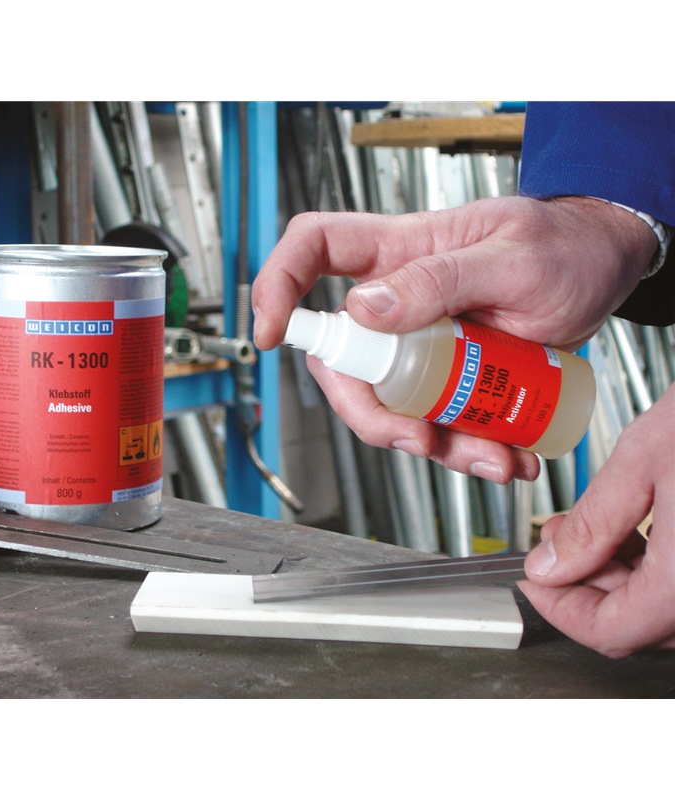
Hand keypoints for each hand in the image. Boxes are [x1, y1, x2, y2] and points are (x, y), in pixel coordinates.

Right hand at [252, 196, 656, 480]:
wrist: (602, 272)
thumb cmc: (564, 247)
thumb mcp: (515, 258)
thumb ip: (440, 277)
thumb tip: (364, 305)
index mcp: (402, 251)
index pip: (314, 248)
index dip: (277, 284)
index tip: (268, 332)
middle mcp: (398, 299)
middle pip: (340, 359)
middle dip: (369, 412)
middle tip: (419, 438)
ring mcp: (420, 343)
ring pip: (388, 404)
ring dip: (432, 444)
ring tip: (494, 456)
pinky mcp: (447, 376)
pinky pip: (433, 421)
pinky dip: (465, 450)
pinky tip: (507, 454)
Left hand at [519, 383, 674, 657]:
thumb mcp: (643, 460)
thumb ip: (592, 525)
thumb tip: (549, 567)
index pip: (611, 632)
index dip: (558, 608)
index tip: (533, 580)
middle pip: (640, 625)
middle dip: (586, 585)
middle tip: (556, 542)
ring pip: (667, 610)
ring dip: (620, 577)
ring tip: (591, 527)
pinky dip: (658, 569)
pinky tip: (637, 527)